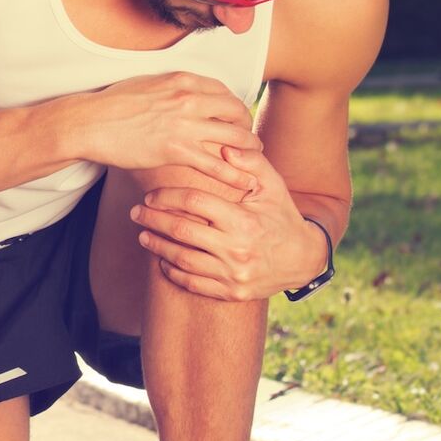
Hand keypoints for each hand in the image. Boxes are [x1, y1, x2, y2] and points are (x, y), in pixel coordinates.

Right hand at [80, 71, 264, 196]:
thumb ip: (171, 88)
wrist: (90, 122)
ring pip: (234, 137)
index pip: (224, 92)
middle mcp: (190, 98)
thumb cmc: (112, 104)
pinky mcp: (176, 150)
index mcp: (183, 80)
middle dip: (247, 127)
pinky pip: (216, 164)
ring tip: (253, 161)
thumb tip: (181, 94)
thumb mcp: (148, 84)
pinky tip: (244, 182)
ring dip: (248, 150)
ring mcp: (185, 124)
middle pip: (236, 112)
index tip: (236, 119)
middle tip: (249, 141)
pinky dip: (234, 174)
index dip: (234, 107)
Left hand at [128, 145, 326, 300]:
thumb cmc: (283, 216)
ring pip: (181, 260)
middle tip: (136, 213)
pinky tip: (162, 260)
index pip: (194, 202)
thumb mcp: (273, 186)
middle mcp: (237, 249)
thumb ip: (251, 163)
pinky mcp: (231, 292)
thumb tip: (223, 147)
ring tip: (143, 235)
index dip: (167, 196)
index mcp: (244, 220)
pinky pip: (193, 283)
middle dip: (153, 220)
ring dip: (157, 246)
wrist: (304, 259)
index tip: (151, 196)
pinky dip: (173, 272)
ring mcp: (233, 274)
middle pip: (181, 231)